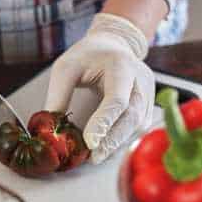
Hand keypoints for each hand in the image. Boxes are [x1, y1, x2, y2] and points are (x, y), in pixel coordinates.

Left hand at [45, 13, 154, 163]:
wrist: (113, 44)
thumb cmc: (89, 55)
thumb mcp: (66, 68)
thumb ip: (59, 96)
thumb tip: (52, 127)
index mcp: (120, 66)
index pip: (117, 99)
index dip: (104, 122)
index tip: (90, 142)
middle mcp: (140, 79)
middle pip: (132, 116)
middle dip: (112, 140)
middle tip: (94, 157)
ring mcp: (148, 92)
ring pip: (138, 124)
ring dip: (118, 142)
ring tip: (97, 154)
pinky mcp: (148, 103)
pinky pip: (138, 125)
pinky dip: (123, 138)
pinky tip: (108, 145)